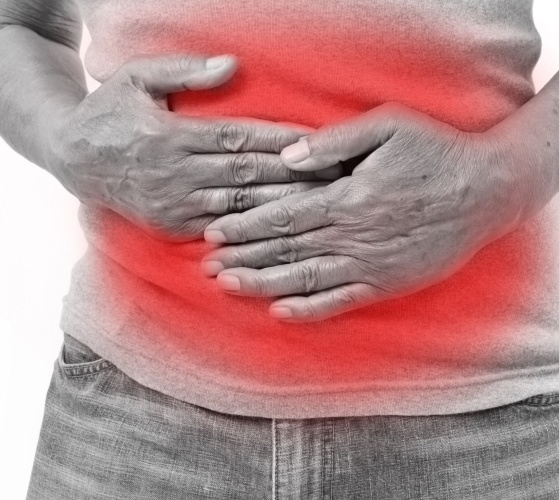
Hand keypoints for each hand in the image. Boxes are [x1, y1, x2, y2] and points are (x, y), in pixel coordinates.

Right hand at [43, 54, 339, 240]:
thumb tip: (232, 67)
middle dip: (293, 174)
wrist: (74, 161)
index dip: (278, 139)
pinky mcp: (174, 226)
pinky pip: (222, 228)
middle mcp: (176, 174)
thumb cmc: (109, 114)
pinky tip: (283, 228)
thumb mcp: (135, 79)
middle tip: (333, 175)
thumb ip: (183, 73)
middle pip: (247, 173)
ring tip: (320, 204)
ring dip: (282, 204)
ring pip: (241, 204)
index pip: (238, 137)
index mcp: (171, 136)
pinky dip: (254, 228)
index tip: (314, 140)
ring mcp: (175, 205)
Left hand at [201, 102, 528, 321]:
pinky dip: (309, 310)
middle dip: (243, 258)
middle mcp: (352, 236)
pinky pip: (341, 302)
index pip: (282, 215)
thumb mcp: (389, 126)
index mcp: (347, 197)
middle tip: (208, 266)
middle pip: (285, 250)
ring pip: (304, 279)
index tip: (214, 234)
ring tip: (230, 287)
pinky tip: (281, 313)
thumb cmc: (437, 153)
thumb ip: (335, 141)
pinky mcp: (386, 283)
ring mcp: (369, 264)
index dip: (245, 226)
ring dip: (263, 284)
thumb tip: (288, 157)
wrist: (487, 192)